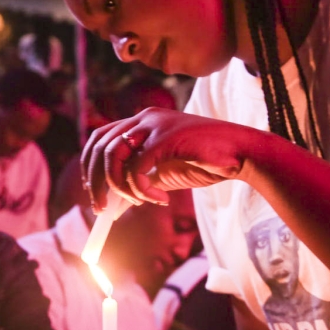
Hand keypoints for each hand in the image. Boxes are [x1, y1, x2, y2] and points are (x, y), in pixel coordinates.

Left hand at [80, 108, 261, 207]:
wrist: (240, 155)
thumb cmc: (206, 162)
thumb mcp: (164, 174)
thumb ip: (140, 182)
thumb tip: (113, 205)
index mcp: (142, 122)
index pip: (100, 138)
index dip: (90, 165)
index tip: (92, 192)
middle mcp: (144, 118)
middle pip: (99, 146)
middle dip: (95, 182)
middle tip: (100, 210)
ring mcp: (154, 125)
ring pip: (113, 156)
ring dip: (119, 187)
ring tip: (139, 203)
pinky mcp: (165, 138)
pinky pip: (136, 168)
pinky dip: (142, 190)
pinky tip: (160, 199)